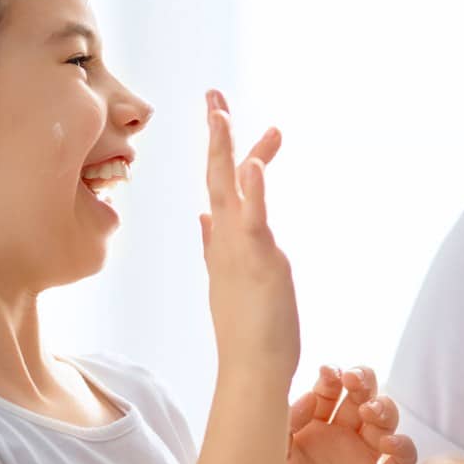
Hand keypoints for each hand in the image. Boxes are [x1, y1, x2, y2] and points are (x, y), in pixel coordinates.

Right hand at [199, 88, 299, 383]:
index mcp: (222, 244)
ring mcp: (239, 247)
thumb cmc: (249, 331)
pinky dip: (253, 188)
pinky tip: (253, 162)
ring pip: (229, 189)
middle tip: (213, 94)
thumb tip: (204, 220)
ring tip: (221, 111)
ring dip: (225, 148)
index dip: (225, 154)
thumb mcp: (231, 281)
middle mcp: (226, 240)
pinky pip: (254, 217)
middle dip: (216, 134)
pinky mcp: (258, 258)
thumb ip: (215, 246)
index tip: (226, 120)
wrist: (251, 368)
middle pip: (217, 177)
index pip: (221, 189)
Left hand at [273, 364, 416, 463]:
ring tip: (369, 411)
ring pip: (387, 422)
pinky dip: (403, 446)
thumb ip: (289, 421)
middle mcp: (341, 439)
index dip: (333, 378)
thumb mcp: (272, 455)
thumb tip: (314, 393)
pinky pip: (402, 461)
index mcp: (313, 427)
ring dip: (384, 408)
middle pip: (363, 397)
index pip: (331, 391)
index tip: (328, 373)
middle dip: (364, 381)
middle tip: (355, 380)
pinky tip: (387, 443)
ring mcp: (363, 461)